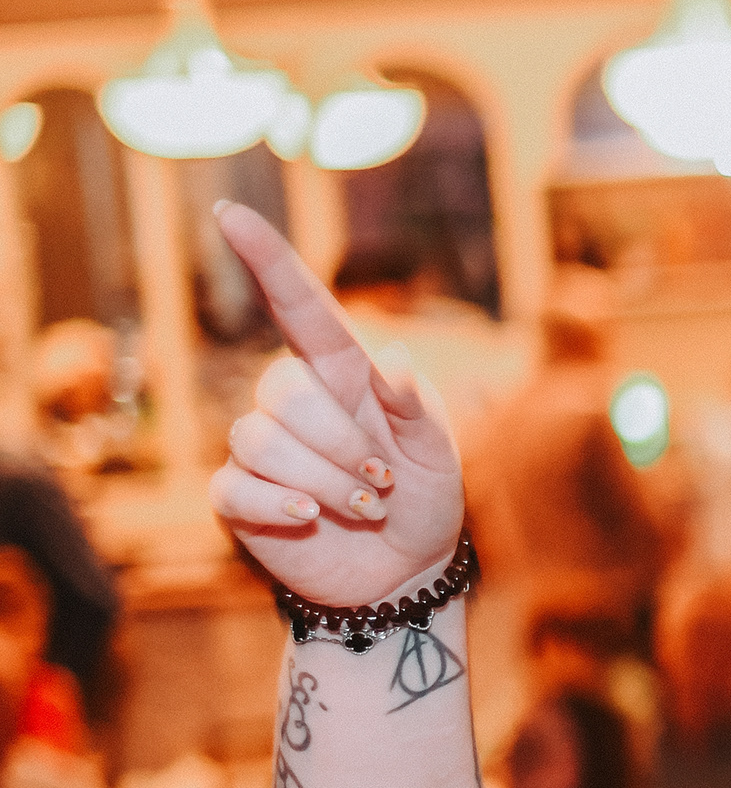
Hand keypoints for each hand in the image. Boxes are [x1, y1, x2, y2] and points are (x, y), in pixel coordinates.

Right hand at [201, 199, 466, 606]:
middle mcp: (294, 404)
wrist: (404, 574)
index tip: (232, 213)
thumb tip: (390, 360)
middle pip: (282, 390)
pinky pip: (237, 485)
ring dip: (324, 480)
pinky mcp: (238, 495)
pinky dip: (280, 503)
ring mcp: (261, 448)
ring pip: (260, 439)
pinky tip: (311, 518)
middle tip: (382, 485)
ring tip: (365, 509)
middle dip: (340, 443)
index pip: (300, 307)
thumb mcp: (439, 457)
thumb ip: (418, 410)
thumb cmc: (425, 503)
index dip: (267, 259)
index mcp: (344, 378)